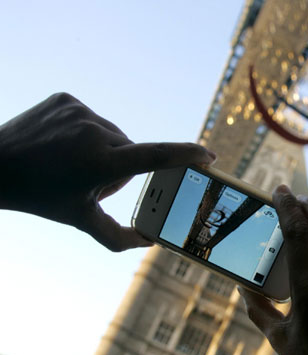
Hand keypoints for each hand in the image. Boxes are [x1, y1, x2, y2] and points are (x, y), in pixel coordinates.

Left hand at [0, 92, 215, 250]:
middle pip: (131, 152)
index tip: (209, 155)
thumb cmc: (40, 197)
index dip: (186, 155)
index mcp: (100, 163)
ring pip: (114, 135)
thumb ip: (119, 237)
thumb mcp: (80, 221)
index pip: (155, 155)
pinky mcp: (67, 98)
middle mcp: (94, 132)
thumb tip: (150, 242)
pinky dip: (86, 132)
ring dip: (104, 149)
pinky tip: (63, 143)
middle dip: (120, 168)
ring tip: (72, 160)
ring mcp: (80, 111)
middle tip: (87, 178)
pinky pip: (94, 118)